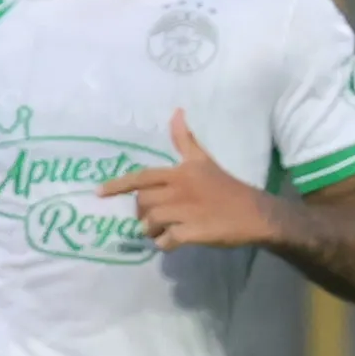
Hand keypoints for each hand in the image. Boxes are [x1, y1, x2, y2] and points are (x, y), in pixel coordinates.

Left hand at [97, 112, 275, 250]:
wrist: (256, 214)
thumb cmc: (227, 187)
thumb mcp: (203, 160)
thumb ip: (185, 140)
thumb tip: (176, 111)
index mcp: (180, 173)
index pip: (142, 177)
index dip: (118, 185)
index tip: (98, 192)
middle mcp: (179, 190)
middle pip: (143, 203)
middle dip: (144, 213)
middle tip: (156, 218)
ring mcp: (184, 212)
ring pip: (150, 223)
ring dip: (152, 230)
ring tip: (165, 230)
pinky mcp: (191, 233)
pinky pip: (165, 241)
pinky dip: (165, 244)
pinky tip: (175, 241)